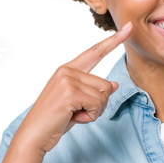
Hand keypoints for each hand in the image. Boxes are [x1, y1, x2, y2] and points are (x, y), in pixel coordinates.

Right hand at [15, 21, 132, 156]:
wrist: (35, 134)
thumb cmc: (55, 120)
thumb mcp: (77, 103)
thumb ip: (93, 91)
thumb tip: (114, 84)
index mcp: (67, 69)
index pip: (95, 52)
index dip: (113, 41)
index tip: (128, 28)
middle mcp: (67, 70)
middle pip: (106, 84)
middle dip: (98, 105)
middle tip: (78, 112)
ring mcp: (67, 80)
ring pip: (104, 95)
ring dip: (94, 111)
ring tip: (74, 114)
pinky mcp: (70, 93)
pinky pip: (97, 105)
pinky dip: (90, 117)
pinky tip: (73, 118)